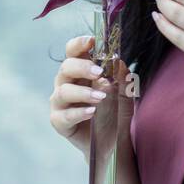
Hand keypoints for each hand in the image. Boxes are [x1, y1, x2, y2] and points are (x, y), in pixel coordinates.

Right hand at [49, 35, 132, 158]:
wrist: (113, 142)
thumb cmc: (116, 113)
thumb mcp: (125, 93)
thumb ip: (121, 78)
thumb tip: (118, 62)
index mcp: (81, 71)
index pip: (73, 51)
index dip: (79, 44)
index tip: (92, 41)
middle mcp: (67, 83)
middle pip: (66, 67)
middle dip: (82, 67)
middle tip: (100, 72)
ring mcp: (61, 102)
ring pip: (63, 91)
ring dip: (83, 92)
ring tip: (101, 97)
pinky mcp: (59, 121)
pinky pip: (64, 115)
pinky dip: (78, 112)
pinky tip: (92, 112)